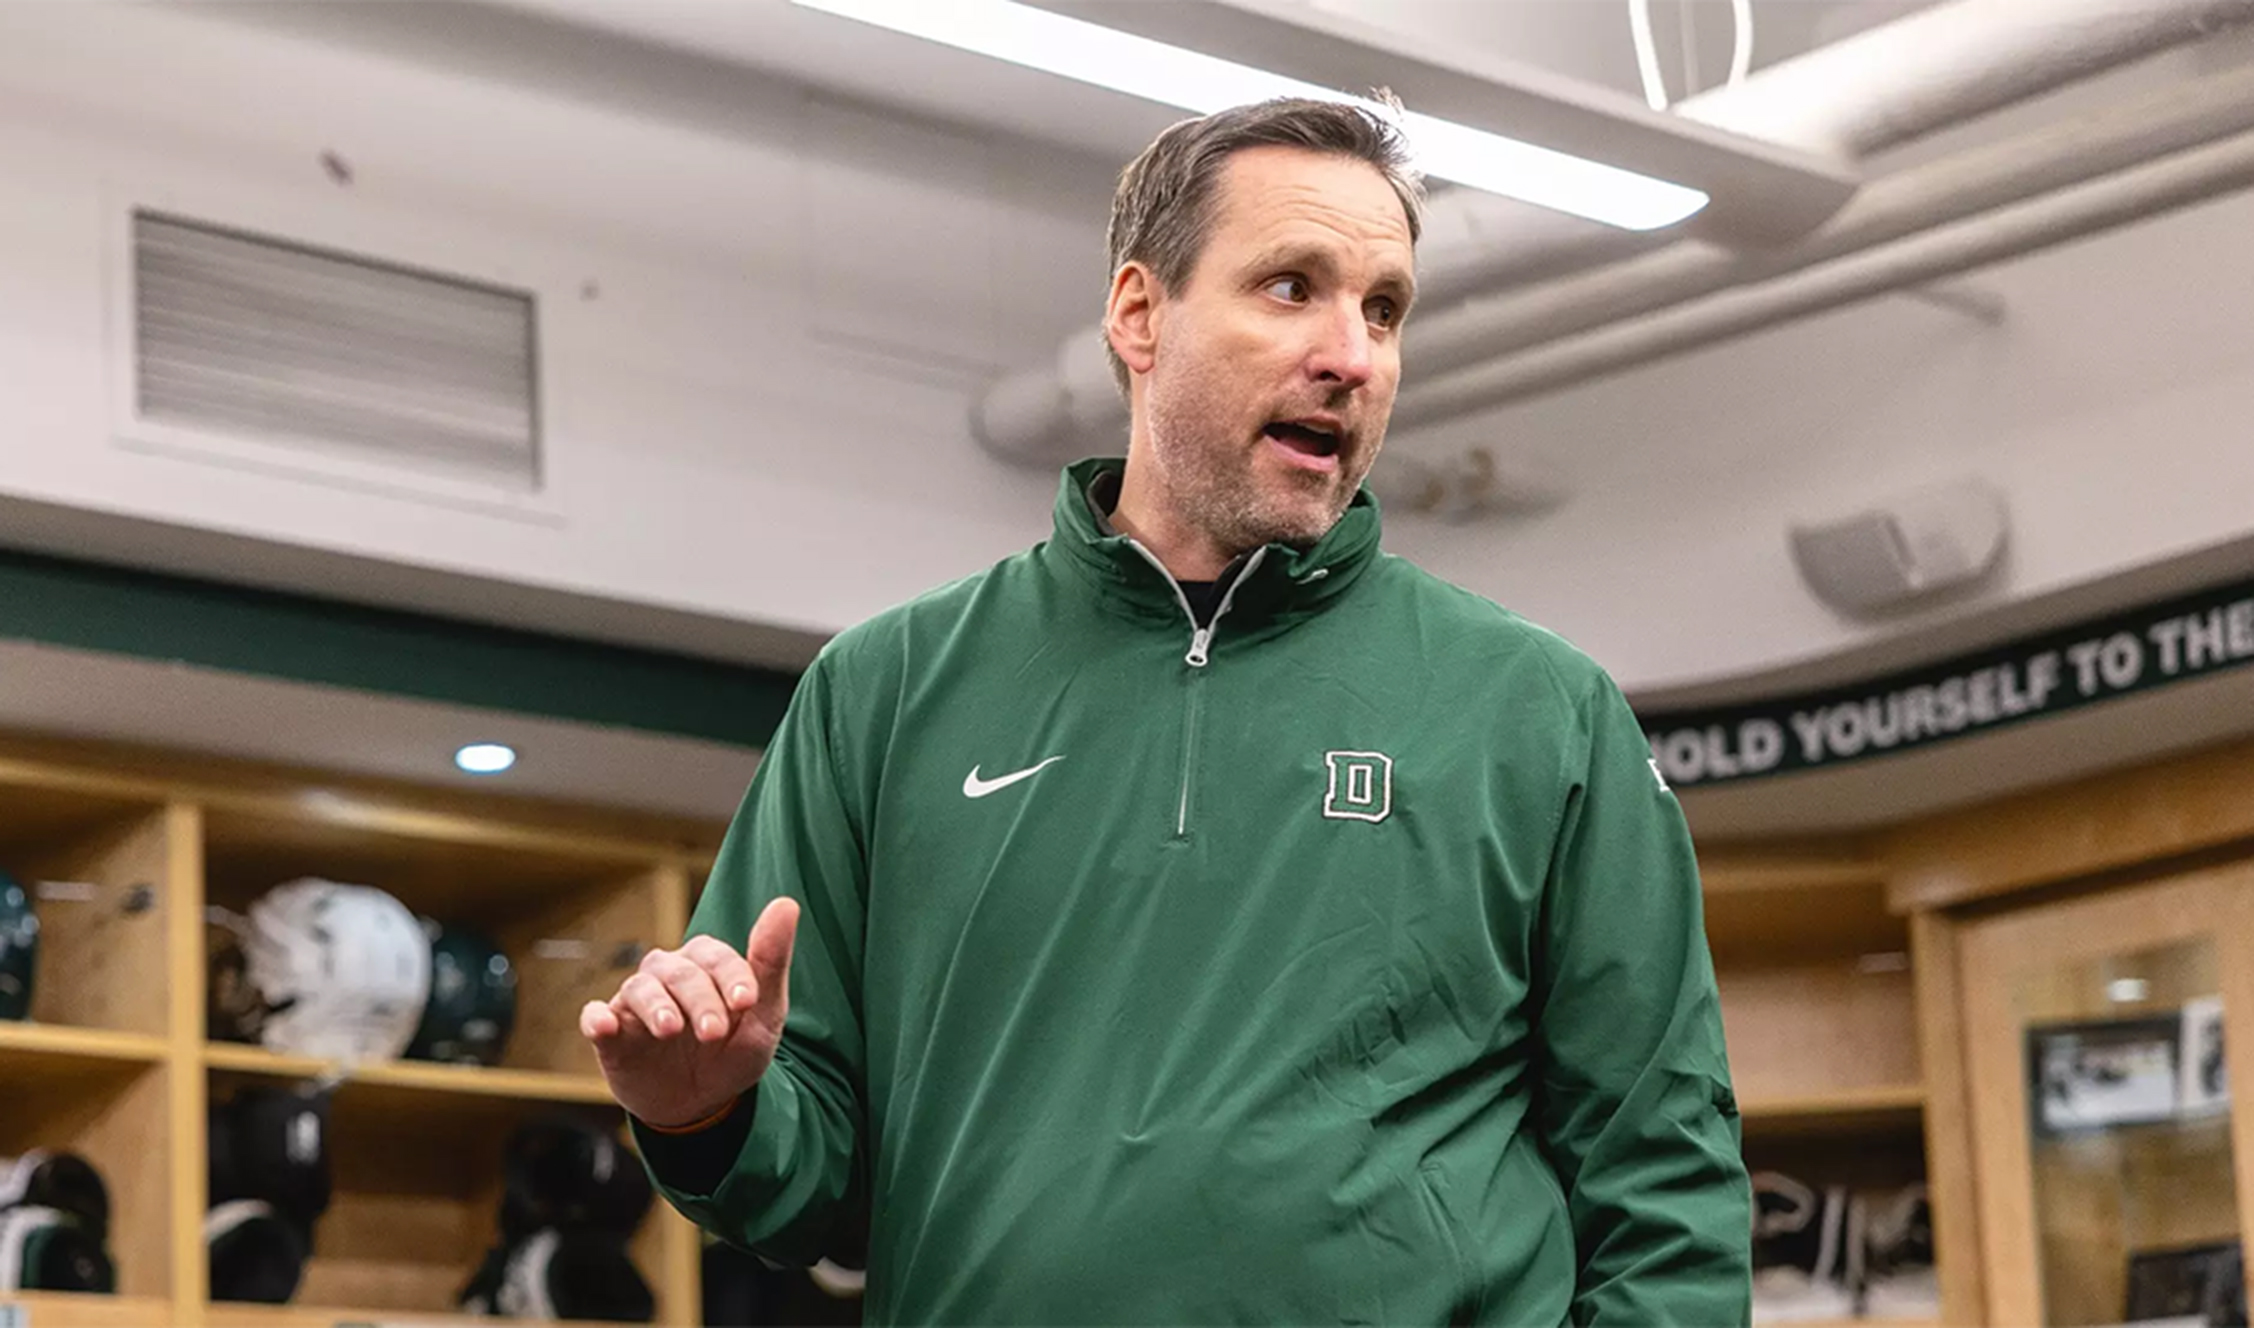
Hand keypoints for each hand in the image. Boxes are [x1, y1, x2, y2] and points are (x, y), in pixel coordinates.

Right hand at [580, 896, 799, 1128]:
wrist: (703, 1104)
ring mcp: (637, 1004)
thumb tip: (786, 904)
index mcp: (705, 964)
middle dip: (699, 1000)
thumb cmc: (734, 1051)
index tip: (746, 1001)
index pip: (715, 957)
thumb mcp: (764, 1015)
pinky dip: (597, 1018)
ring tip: (670, 1029)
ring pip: (639, 988)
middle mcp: (668, 975)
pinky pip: (594, 1016)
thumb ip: (771, 962)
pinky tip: (605, 1026)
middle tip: (713, 1033)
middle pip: (679, 973)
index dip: (731, 976)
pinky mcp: (611, 1034)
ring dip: (656, 1006)